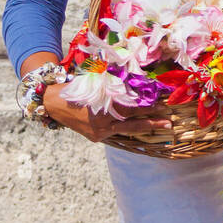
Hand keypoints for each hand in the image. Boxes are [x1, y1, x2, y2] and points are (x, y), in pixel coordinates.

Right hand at [42, 83, 174, 144]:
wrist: (53, 104)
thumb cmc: (76, 89)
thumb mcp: (95, 84)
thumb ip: (114, 88)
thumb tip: (137, 85)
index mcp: (101, 106)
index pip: (129, 106)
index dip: (146, 105)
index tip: (162, 103)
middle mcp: (101, 121)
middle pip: (131, 120)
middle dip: (151, 119)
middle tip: (169, 119)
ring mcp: (99, 132)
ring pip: (127, 129)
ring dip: (146, 126)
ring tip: (164, 125)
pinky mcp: (96, 138)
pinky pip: (117, 133)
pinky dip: (129, 129)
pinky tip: (144, 127)